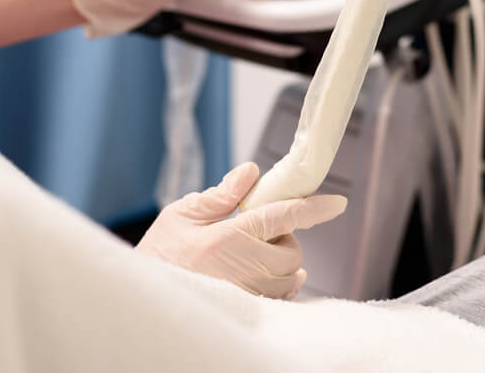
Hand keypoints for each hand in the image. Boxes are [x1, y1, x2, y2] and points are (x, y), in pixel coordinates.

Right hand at [136, 162, 346, 299]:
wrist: (146, 295)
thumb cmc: (160, 252)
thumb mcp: (183, 214)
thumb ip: (222, 195)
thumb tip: (251, 172)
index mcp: (229, 237)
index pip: (283, 216)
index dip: (314, 207)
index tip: (338, 202)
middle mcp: (243, 269)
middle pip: (292, 251)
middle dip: (285, 238)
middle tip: (259, 231)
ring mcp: (247, 294)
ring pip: (290, 277)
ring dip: (283, 262)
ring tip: (256, 254)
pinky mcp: (247, 311)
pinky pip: (281, 298)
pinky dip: (279, 284)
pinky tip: (258, 275)